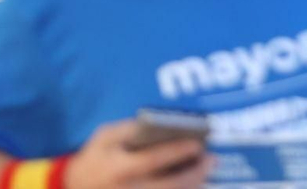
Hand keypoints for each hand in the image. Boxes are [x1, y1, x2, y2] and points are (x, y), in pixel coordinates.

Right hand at [65, 118, 213, 188]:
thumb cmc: (95, 158)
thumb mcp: (105, 137)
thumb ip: (131, 128)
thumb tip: (163, 123)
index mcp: (116, 168)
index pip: (151, 161)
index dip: (177, 152)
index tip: (198, 144)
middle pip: (167, 187)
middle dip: (193, 174)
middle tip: (211, 160)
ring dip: (191, 186)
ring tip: (206, 170)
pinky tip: (192, 183)